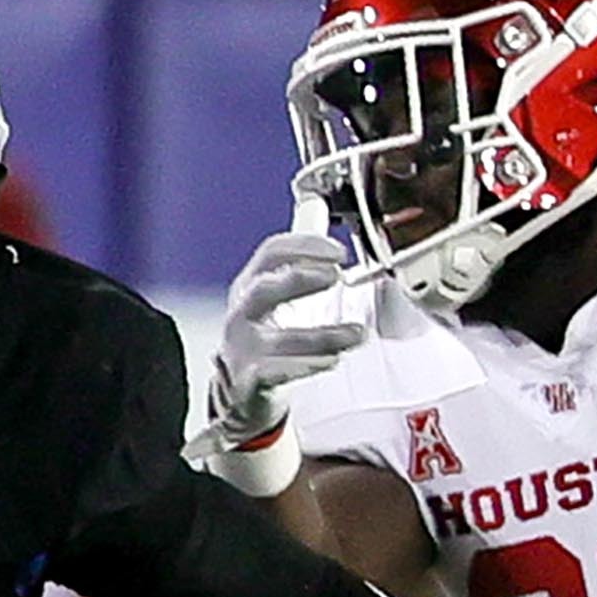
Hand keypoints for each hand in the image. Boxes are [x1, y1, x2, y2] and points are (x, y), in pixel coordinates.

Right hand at [206, 200, 363, 448]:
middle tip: (337, 276)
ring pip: (279, 337)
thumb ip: (298, 252)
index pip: (271, 253)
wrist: (243, 391)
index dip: (304, 247)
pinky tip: (331, 360)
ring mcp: (243, 348)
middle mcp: (242, 314)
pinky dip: (306, 366)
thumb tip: (314, 204)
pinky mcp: (250, 380)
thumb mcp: (277, 290)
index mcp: (250, 285)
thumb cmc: (264, 337)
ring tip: (355, 333)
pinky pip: (277, 372)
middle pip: (263, 289)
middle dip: (300, 279)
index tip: (338, 252)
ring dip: (323, 334)